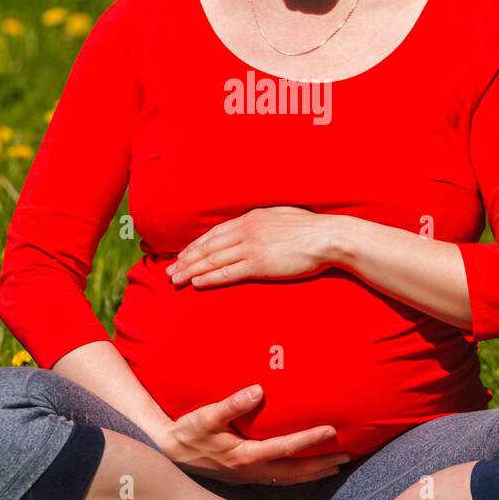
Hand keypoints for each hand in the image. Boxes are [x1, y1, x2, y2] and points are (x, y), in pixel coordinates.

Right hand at [155, 384, 350, 484]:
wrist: (168, 452)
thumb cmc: (187, 431)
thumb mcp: (206, 416)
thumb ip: (232, 404)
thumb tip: (259, 390)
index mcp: (244, 456)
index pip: (285, 448)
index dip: (309, 440)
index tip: (331, 430)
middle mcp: (250, 471)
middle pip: (294, 473)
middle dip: (321, 465)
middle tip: (347, 457)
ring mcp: (247, 477)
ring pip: (287, 479)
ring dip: (312, 473)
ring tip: (334, 466)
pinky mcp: (243, 477)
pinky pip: (277, 478)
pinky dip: (296, 475)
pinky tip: (303, 469)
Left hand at [166, 206, 338, 287]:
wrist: (327, 237)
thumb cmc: (311, 229)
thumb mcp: (282, 216)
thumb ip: (266, 223)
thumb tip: (259, 228)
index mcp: (251, 218)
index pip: (215, 233)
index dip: (196, 245)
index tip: (183, 254)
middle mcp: (246, 230)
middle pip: (208, 246)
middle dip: (186, 258)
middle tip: (170, 270)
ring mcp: (251, 246)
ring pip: (212, 259)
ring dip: (191, 270)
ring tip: (176, 279)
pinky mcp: (258, 264)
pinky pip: (227, 272)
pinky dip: (209, 277)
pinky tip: (196, 283)